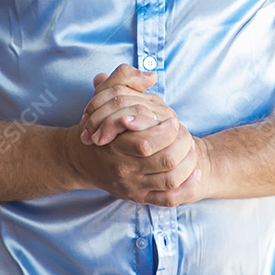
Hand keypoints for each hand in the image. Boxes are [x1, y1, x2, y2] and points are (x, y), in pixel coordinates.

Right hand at [65, 64, 209, 206]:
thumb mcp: (103, 97)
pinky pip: (169, 199)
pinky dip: (186, 187)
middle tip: (185, 132)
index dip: (167, 130)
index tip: (173, 120)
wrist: (80, 160)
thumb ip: (124, 79)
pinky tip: (194, 172)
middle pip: (165, 161)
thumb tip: (151, 75)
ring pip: (171, 180)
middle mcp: (124, 169)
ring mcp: (133, 186)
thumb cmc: (97, 126)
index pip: (146, 143)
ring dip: (188, 162)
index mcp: (115, 146)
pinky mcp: (141, 197)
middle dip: (182, 144)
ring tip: (190, 147)